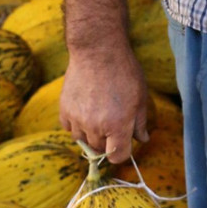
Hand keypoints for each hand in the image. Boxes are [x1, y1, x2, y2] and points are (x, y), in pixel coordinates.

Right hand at [59, 41, 150, 164]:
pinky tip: (85, 109)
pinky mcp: (64, 109)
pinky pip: (68, 128)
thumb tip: (142, 139)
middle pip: (99, 150)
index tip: (124, 145)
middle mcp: (96, 127)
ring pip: (82, 140)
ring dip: (91, 134)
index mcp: (118, 126)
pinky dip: (76, 124)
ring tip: (99, 114)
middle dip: (108, 142)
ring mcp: (77, 119)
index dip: (122, 153)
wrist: (98, 50)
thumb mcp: (140, 97)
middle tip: (113, 124)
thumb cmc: (124, 71)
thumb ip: (140, 122)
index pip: (117, 157)